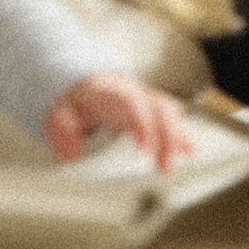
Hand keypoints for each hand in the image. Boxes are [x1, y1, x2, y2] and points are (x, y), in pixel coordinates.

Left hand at [45, 71, 193, 171]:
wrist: (86, 84)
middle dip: (166, 135)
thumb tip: (71, 152)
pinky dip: (181, 133)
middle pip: (158, 107)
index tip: (144, 148)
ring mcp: (145, 100)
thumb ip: (62, 128)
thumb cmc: (75, 102)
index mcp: (111, 94)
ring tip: (185, 156)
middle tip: (164, 164)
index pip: (131, 104)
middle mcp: (133, 93)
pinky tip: (189, 150)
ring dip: (177, 134)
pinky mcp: (152, 110)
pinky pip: (172, 117)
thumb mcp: (59, 112)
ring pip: (169, 110)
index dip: (142, 124)